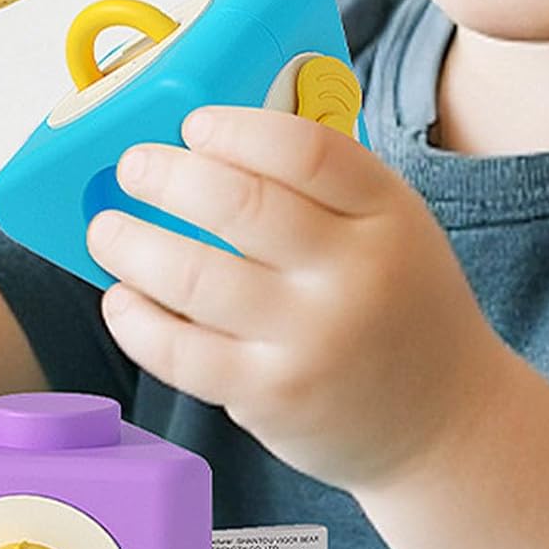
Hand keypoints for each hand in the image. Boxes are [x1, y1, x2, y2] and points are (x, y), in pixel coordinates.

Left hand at [85, 105, 507, 492]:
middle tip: (132, 168)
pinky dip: (134, 318)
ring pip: (193, 276)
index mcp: (387, 213)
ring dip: (130, 244)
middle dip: (163, 175)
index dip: (234, 129)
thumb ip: (319, 189)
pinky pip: (179, 350)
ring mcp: (311, 339)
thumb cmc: (395, 307)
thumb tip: (203, 147)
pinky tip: (121, 297)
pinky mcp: (270, 395)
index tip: (193, 125)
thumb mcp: (390, 228)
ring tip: (105, 230)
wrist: (443, 423)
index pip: (304, 149)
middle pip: (237, 204)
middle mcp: (353, 273)